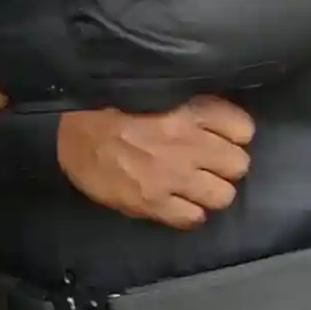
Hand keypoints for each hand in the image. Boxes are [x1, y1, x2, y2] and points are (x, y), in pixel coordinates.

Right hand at [55, 96, 254, 228]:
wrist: (66, 130)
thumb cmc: (109, 106)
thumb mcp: (157, 91)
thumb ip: (191, 103)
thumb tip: (218, 119)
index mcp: (189, 111)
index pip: (244, 129)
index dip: (234, 135)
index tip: (223, 137)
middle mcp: (188, 144)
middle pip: (239, 164)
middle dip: (226, 164)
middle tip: (209, 163)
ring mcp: (171, 177)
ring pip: (223, 195)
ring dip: (212, 191)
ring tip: (197, 186)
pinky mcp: (152, 203)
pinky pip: (193, 218)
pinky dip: (190, 213)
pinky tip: (180, 203)